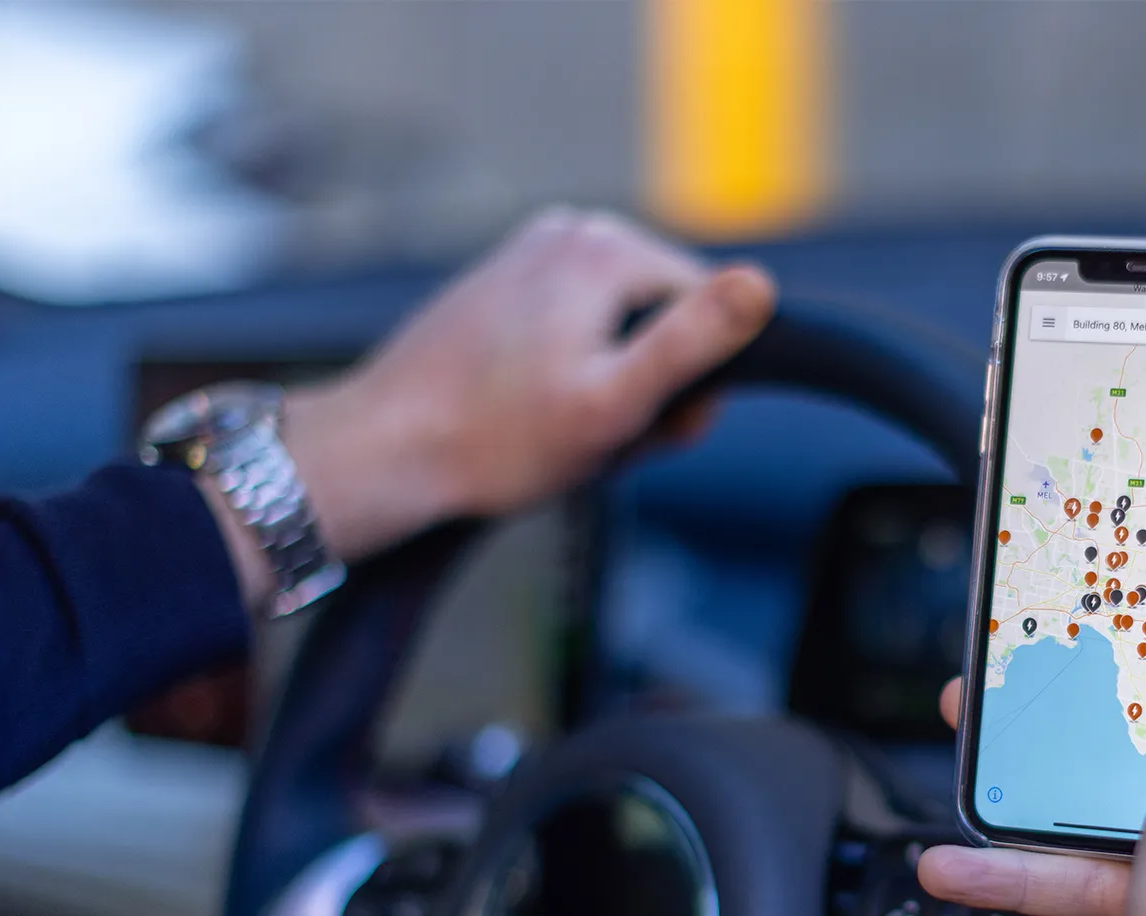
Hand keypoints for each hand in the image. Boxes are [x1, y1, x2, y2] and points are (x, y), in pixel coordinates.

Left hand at [270, 208, 774, 566]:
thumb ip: (692, 342)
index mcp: (604, 248)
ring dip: (607, 391)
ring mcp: (529, 257)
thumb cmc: (493, 442)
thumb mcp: (613, 404)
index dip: (694, 384)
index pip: (709, 311)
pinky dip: (567, 380)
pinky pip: (571, 335)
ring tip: (558, 435)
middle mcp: (567, 232)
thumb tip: (761, 286)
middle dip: (646, 388)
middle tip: (597, 442)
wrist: (384, 453)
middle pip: (661, 319)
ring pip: (617, 333)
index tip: (649, 429)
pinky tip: (529, 420)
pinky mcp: (501, 289)